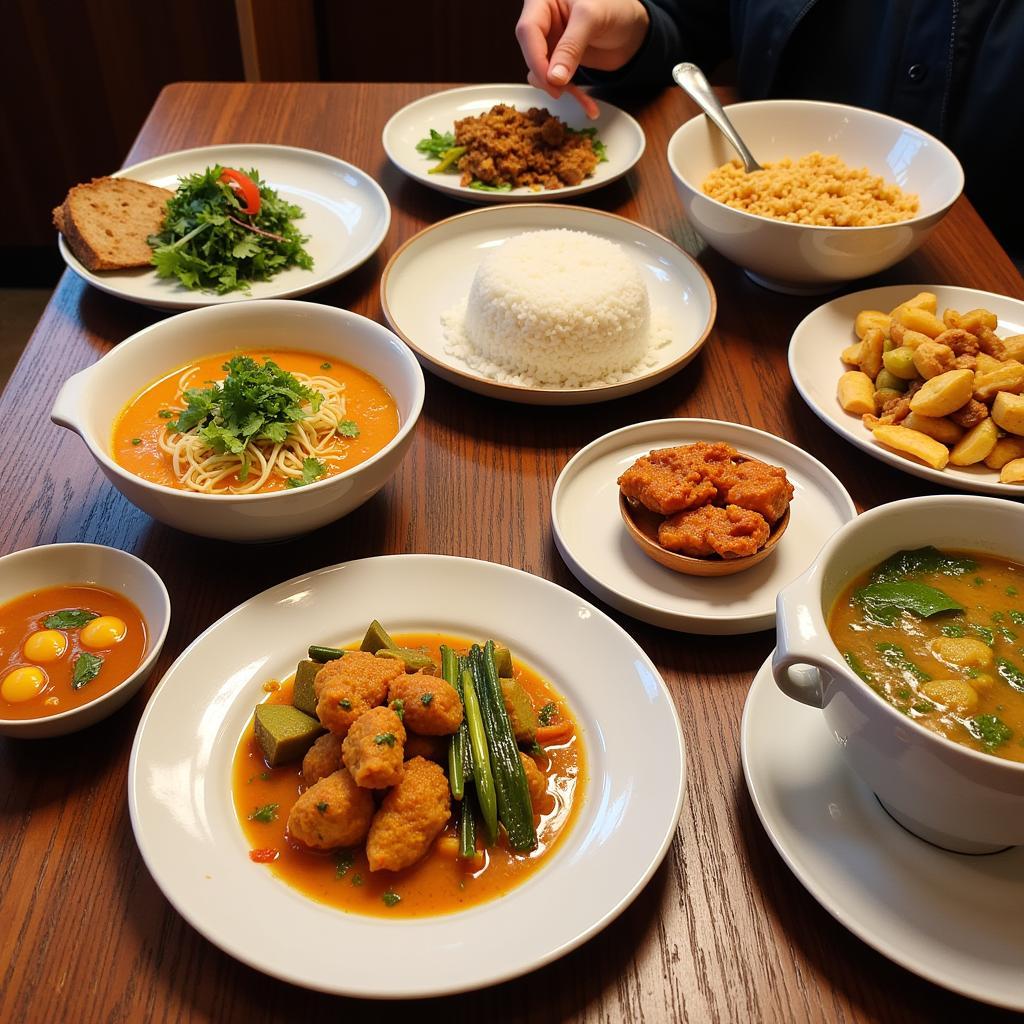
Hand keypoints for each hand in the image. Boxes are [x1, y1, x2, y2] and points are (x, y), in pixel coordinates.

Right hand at [516, 0, 649, 117]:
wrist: (634, 26)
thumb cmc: (616, 6)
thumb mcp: (592, 19)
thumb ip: (571, 47)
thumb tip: (553, 78)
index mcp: (543, 0)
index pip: (528, 30)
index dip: (536, 57)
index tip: (550, 80)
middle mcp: (543, 20)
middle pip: (531, 53)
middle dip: (546, 76)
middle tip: (560, 92)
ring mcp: (551, 43)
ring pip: (541, 72)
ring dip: (559, 89)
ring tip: (580, 96)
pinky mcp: (560, 61)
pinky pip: (556, 82)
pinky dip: (571, 95)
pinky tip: (588, 106)